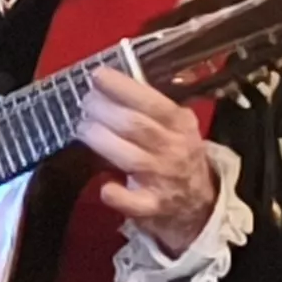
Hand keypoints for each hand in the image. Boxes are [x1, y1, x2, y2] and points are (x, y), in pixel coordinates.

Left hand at [79, 70, 217, 255]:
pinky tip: (105, 186)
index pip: (152, 101)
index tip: (98, 76)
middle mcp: (173, 149)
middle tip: (85, 104)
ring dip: (99, 139)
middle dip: (102, 110)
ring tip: (83, 129)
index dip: (122, 87)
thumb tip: (108, 81)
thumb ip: (149, 104)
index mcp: (180, 123)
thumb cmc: (177, 152)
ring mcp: (163, 178)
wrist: (198, 200)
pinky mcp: (152, 206)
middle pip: (134, 125)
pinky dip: (117, 195)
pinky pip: (134, 203)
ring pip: (129, 157)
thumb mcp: (175, 124)